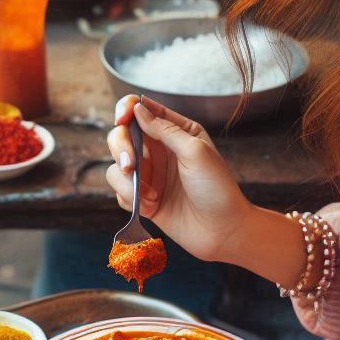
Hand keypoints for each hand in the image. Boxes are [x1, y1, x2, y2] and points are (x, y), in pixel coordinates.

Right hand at [106, 95, 252, 262]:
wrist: (223, 231)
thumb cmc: (216, 189)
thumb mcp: (195, 151)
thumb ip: (165, 129)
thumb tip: (137, 108)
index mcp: (177, 132)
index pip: (142, 110)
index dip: (126, 110)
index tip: (122, 119)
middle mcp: (160, 151)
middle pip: (121, 136)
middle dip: (121, 149)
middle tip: (130, 167)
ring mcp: (150, 176)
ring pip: (116, 167)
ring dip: (126, 182)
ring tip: (150, 196)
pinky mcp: (143, 199)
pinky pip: (120, 192)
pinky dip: (130, 199)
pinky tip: (151, 207)